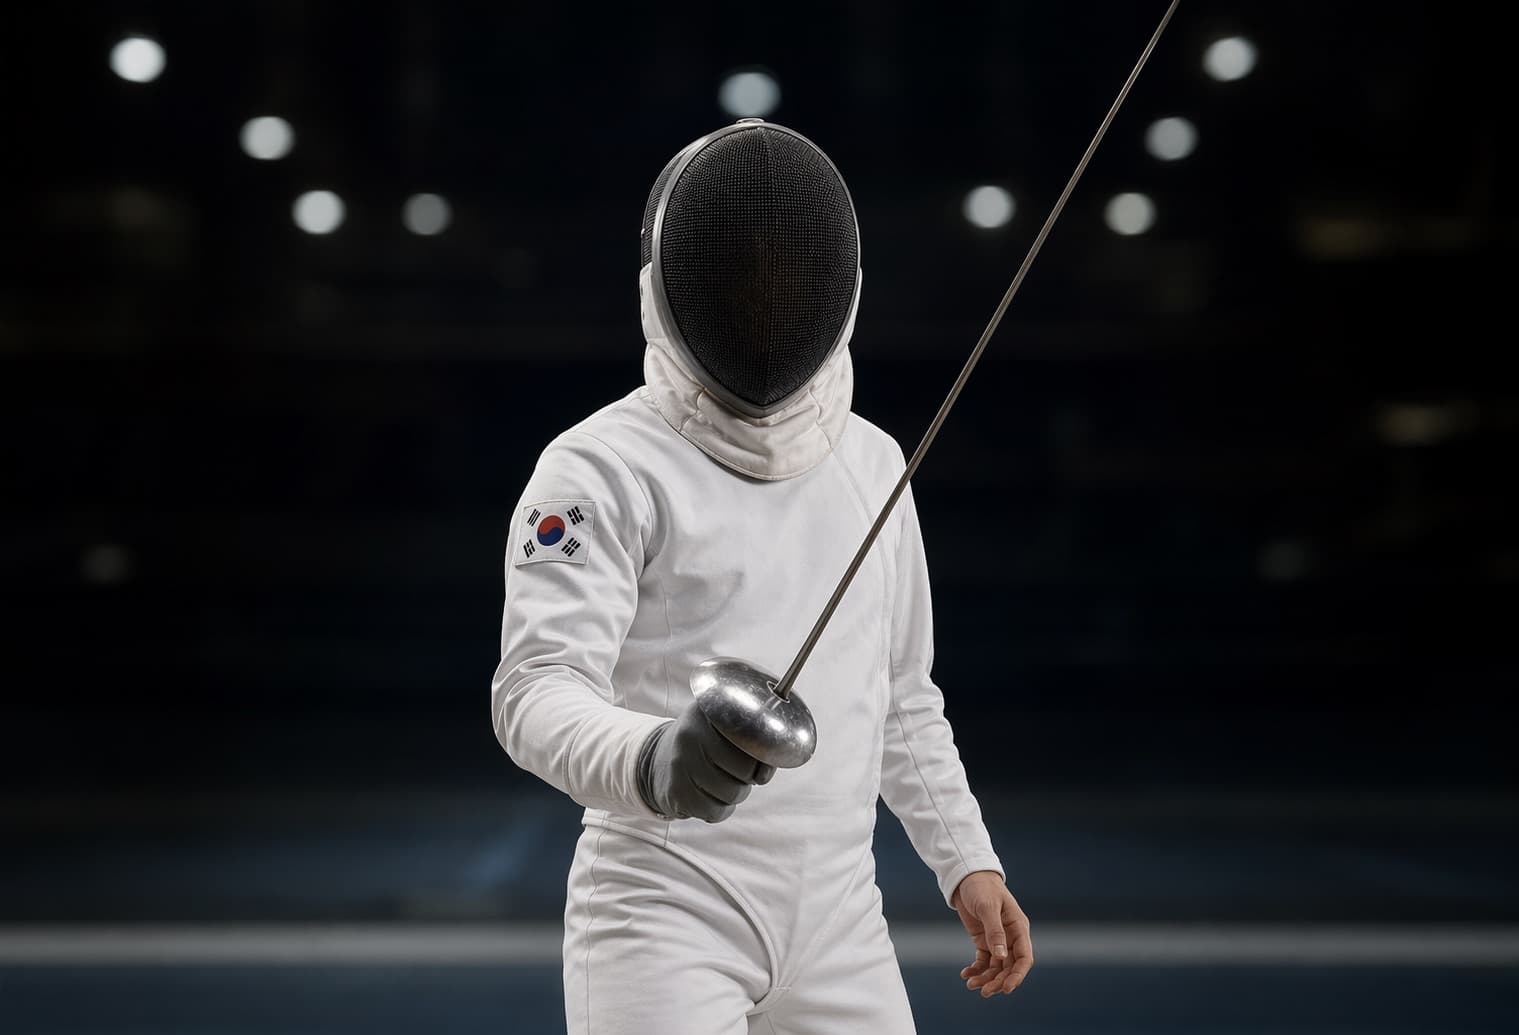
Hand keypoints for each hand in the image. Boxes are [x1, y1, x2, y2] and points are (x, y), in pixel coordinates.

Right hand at [636, 698, 773, 822]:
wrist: (656, 760)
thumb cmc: (704, 745)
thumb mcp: (721, 728)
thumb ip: (752, 740)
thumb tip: (766, 772)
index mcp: (707, 711)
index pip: (751, 737)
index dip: (762, 755)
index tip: (759, 761)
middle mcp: (690, 733)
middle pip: (745, 770)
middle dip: (749, 778)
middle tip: (738, 774)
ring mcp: (680, 762)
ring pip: (732, 793)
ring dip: (736, 795)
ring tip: (723, 784)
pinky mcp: (675, 791)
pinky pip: (715, 812)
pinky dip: (720, 810)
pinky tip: (710, 797)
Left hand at [952, 871, 1032, 997]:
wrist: (966, 877)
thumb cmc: (981, 887)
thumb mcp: (988, 907)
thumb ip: (995, 931)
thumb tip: (1001, 956)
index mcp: (1018, 928)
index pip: (1024, 958)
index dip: (1017, 975)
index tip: (1007, 989)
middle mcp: (1010, 937)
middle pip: (1009, 966)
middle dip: (998, 981)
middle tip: (984, 992)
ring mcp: (997, 940)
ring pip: (996, 966)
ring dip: (986, 978)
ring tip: (970, 984)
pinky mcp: (983, 940)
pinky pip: (983, 960)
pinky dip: (976, 969)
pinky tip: (966, 974)